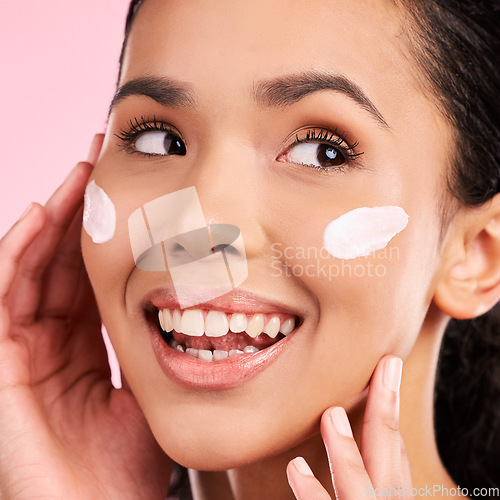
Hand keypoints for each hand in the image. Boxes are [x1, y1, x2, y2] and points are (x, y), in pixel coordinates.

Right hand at [0, 135, 170, 498]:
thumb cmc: (133, 468)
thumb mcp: (148, 392)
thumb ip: (150, 350)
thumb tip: (179, 307)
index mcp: (84, 351)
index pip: (88, 280)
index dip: (102, 236)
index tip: (127, 192)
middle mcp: (50, 346)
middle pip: (59, 266)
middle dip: (76, 214)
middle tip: (99, 163)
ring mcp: (22, 356)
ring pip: (29, 272)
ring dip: (50, 221)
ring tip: (75, 174)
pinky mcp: (1, 370)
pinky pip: (3, 299)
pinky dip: (17, 255)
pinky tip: (41, 215)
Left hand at [286, 356, 412, 498]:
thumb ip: (361, 484)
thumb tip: (336, 441)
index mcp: (392, 499)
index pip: (397, 458)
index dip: (392, 413)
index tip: (389, 370)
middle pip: (390, 459)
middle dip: (387, 411)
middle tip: (387, 363)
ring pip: (357, 484)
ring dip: (346, 450)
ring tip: (332, 413)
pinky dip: (310, 491)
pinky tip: (296, 466)